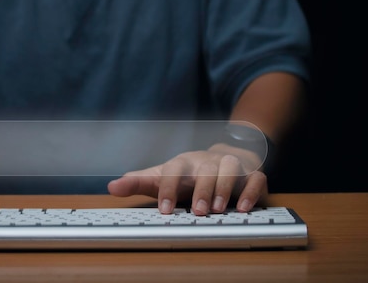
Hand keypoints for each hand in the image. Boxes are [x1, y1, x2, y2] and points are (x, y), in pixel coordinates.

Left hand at [107, 145, 267, 214]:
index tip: (164, 210)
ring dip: (224, 187)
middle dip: (200, 190)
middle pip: (203, 169)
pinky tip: (243, 208)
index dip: (167, 187)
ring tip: (218, 209)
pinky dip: (251, 191)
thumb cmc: (190, 172)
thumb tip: (111, 187)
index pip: (173, 169)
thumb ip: (140, 183)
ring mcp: (231, 165)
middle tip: (196, 212)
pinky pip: (256, 178)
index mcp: (184, 162)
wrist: (228, 154)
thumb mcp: (164, 176)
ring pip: (230, 169)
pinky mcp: (252, 173)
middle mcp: (207, 161)